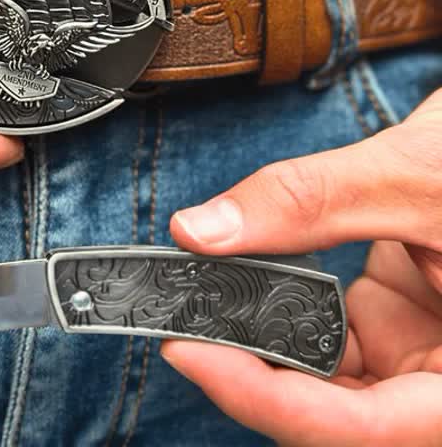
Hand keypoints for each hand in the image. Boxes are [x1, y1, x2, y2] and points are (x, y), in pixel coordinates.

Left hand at [163, 88, 441, 445]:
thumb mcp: (416, 175)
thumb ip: (308, 202)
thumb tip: (200, 230)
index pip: (364, 426)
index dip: (267, 399)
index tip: (189, 353)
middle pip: (337, 416)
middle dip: (250, 376)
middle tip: (179, 324)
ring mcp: (421, 358)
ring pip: (326, 385)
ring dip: (258, 349)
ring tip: (200, 306)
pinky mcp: (397, 328)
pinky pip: (328, 342)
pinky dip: (276, 317)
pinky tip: (240, 289)